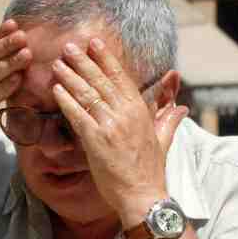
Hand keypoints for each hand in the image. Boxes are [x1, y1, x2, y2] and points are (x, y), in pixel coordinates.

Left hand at [51, 38, 187, 226]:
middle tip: (69, 45)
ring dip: (71, 76)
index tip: (95, 44)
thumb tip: (181, 108)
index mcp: (140, 111)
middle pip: (102, 81)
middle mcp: (126, 114)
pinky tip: (55, 89)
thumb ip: (169, 120)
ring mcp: (110, 126)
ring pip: (88, 94)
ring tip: (57, 63)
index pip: (121, 78)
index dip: (107, 59)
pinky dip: (66, 100)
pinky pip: (78, 115)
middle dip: (84, 61)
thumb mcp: (163, 140)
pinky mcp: (96, 140)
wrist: (143, 195)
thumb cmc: (151, 171)